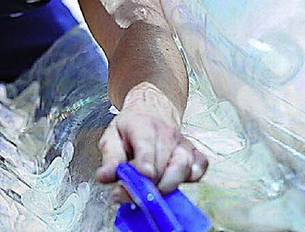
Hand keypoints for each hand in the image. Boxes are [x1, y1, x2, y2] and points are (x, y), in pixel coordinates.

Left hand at [95, 83, 206, 201]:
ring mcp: (184, 144)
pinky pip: (199, 170)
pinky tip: (173, 181)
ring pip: (184, 170)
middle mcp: (167, 134)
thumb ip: (110, 158)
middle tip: (129, 194)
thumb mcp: (112, 136)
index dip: (146, 162)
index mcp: (143, 126)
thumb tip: (105, 177)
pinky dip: (190, 180)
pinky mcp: (195, 154)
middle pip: (163, 165)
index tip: (144, 175)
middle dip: (148, 186)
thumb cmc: (130, 127)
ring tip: (150, 191)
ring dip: (167, 186)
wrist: (152, 110)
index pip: (146, 145)